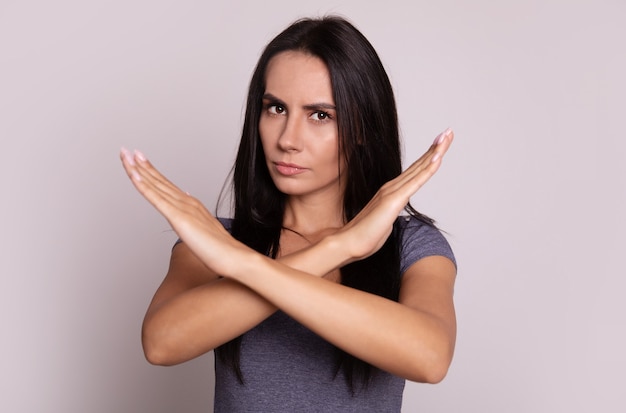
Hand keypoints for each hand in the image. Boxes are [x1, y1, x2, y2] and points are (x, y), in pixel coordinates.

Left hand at [120, 148, 248, 276]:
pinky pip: (157, 199)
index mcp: (191, 204)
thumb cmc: (221, 248)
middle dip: (140, 164)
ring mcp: (182, 208)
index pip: (166, 185)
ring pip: (154, 185)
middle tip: (127, 150)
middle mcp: (186, 201)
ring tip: (126, 155)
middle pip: (158, 180)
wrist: (233, 255)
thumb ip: (196, 213)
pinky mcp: (179, 218)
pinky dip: (144, 186)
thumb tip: (188, 198)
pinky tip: (134, 176)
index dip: (151, 171)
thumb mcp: (205, 227)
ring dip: (138, 170)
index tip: (139, 159)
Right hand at [335, 128, 453, 261]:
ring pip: (420, 168)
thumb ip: (389, 215)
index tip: (440, 144)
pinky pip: (416, 182)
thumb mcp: (383, 223)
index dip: (428, 156)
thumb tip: (390, 216)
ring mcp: (393, 192)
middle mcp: (392, 187)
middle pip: (419, 164)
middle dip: (436, 147)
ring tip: (447, 136)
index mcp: (391, 192)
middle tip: (448, 132)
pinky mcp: (394, 200)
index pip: (414, 171)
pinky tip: (438, 157)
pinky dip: (428, 168)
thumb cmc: (364, 236)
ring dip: (435, 151)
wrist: (348, 243)